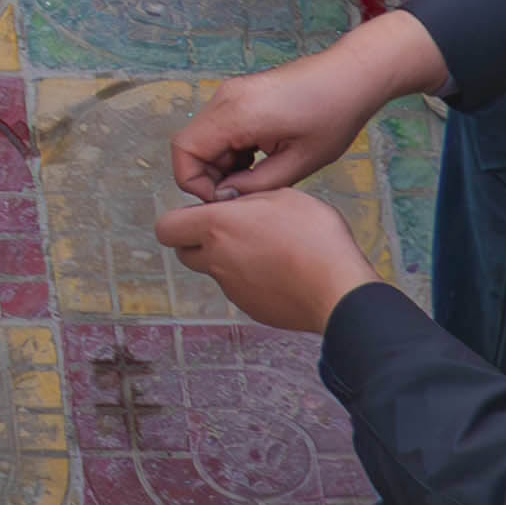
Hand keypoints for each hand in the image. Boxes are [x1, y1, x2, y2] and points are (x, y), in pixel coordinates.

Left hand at [158, 186, 386, 337]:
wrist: (339, 290)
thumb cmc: (315, 239)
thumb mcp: (283, 196)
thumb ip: (248, 198)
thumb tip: (237, 205)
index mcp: (217, 227)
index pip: (166, 227)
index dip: (179, 220)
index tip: (201, 214)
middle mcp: (216, 259)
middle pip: (185, 252)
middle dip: (199, 241)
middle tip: (232, 230)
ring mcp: (232, 288)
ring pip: (215, 271)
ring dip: (229, 260)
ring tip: (268, 249)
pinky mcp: (251, 309)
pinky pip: (240, 289)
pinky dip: (251, 280)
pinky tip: (281, 271)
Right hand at [169, 12, 436, 199]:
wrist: (350, 76)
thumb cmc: (333, 116)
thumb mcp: (300, 162)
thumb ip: (257, 185)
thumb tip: (225, 197)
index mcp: (236, 114)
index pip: (185, 150)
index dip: (193, 181)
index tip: (226, 199)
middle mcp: (224, 99)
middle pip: (190, 144)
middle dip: (208, 175)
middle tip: (243, 193)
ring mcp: (229, 94)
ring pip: (203, 137)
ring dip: (220, 164)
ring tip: (256, 177)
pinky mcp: (238, 95)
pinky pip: (217, 128)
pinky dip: (228, 150)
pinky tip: (258, 159)